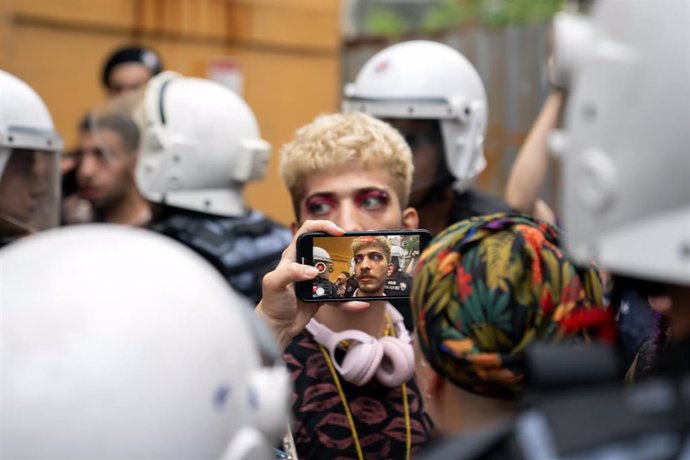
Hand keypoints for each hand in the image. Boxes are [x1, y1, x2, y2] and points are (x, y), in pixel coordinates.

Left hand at [255, 220, 369, 348]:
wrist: (276, 327)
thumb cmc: (271, 303)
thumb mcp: (274, 283)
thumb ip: (290, 273)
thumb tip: (312, 271)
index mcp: (293, 256)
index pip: (308, 230)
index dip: (323, 226)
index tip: (338, 232)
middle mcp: (305, 264)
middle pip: (327, 247)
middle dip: (342, 246)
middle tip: (354, 249)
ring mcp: (315, 279)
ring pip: (337, 271)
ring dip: (349, 272)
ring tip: (360, 274)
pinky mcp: (322, 294)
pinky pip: (340, 295)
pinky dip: (350, 300)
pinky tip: (359, 303)